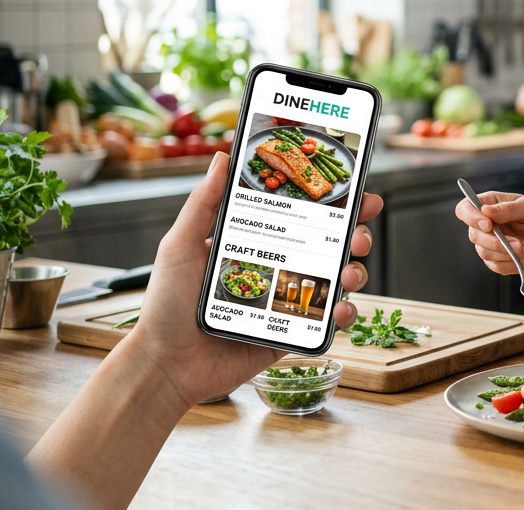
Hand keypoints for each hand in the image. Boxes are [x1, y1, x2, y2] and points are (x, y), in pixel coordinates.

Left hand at [121, 151, 382, 407]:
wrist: (165, 365)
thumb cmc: (166, 306)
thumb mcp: (180, 245)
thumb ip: (203, 203)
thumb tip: (222, 158)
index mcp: (256, 242)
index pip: (303, 215)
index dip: (334, 203)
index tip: (357, 192)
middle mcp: (277, 267)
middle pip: (330, 244)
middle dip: (355, 234)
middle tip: (357, 235)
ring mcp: (287, 300)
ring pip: (337, 279)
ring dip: (355, 272)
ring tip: (348, 273)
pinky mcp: (291, 332)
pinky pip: (327, 321)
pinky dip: (343, 314)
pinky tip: (339, 310)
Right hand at [455, 190, 523, 273]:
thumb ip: (508, 208)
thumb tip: (485, 210)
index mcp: (489, 205)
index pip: (465, 209)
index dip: (471, 217)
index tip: (488, 224)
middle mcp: (485, 225)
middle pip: (474, 235)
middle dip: (496, 242)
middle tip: (518, 243)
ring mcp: (489, 244)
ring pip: (484, 253)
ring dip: (508, 252)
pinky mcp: (497, 261)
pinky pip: (496, 266)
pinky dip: (513, 262)